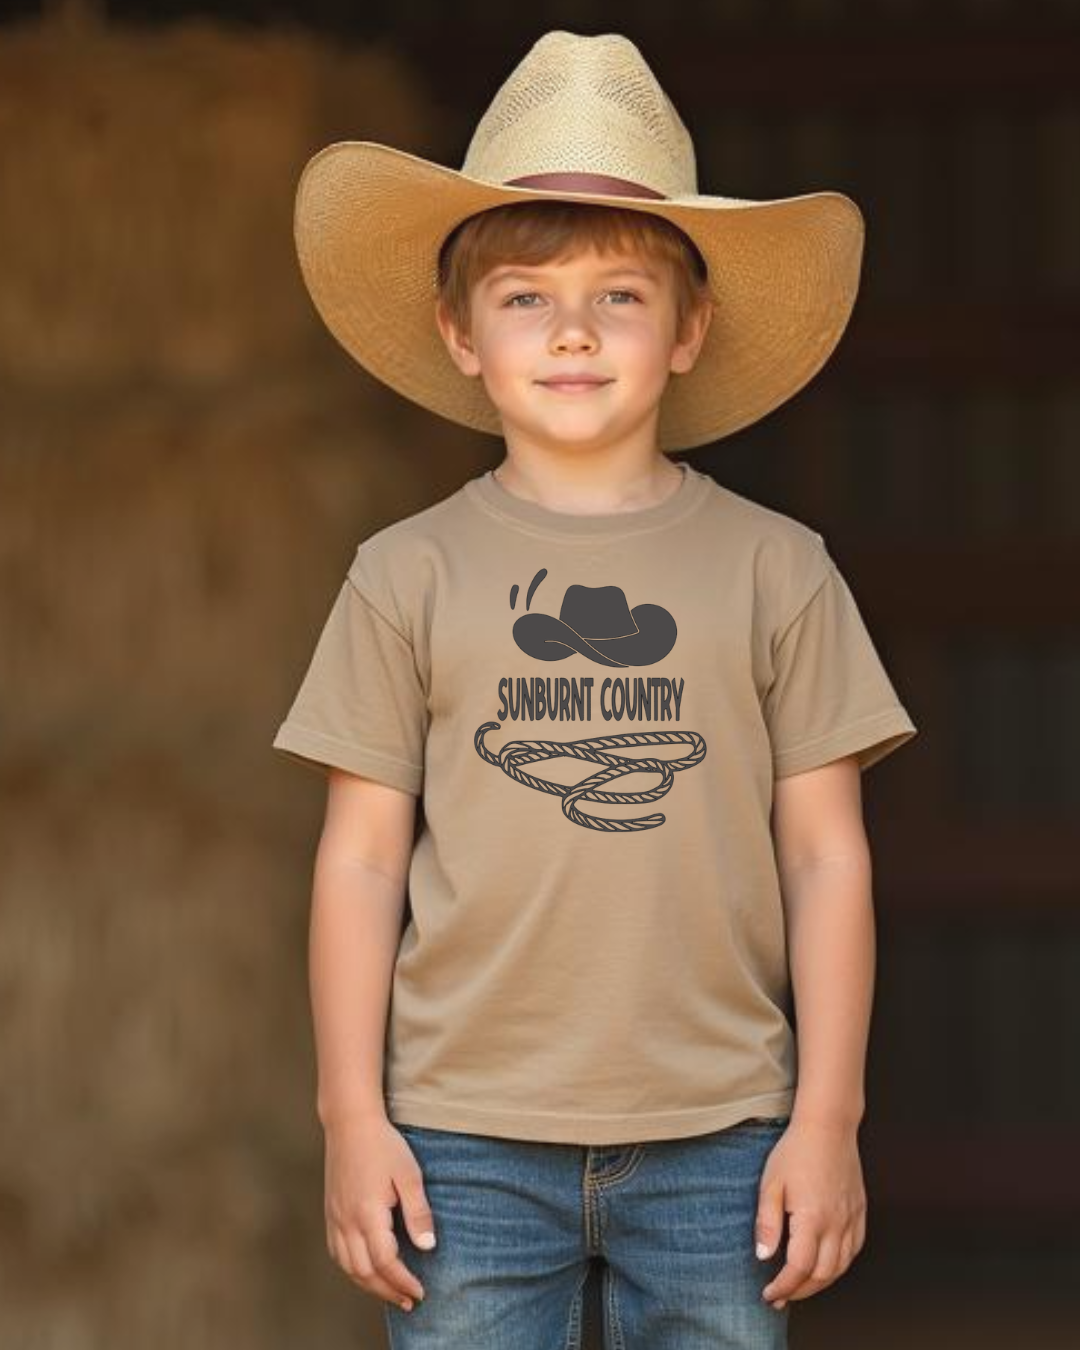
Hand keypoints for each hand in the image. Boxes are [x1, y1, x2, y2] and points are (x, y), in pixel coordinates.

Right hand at [323, 1113, 436, 1312]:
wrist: (350, 1123)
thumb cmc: (383, 1145)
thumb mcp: (409, 1174)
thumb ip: (418, 1212)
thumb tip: (427, 1247)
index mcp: (368, 1213)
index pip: (385, 1261)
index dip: (403, 1281)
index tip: (420, 1291)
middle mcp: (347, 1221)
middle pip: (364, 1272)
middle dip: (388, 1291)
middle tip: (409, 1301)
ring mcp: (335, 1218)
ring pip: (348, 1267)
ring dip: (369, 1285)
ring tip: (391, 1292)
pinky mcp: (330, 1213)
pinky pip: (337, 1254)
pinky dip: (352, 1270)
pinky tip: (366, 1271)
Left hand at [754, 1117, 866, 1309]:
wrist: (827, 1127)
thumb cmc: (796, 1151)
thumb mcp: (771, 1184)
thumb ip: (767, 1223)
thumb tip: (764, 1257)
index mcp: (812, 1218)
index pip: (799, 1268)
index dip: (783, 1286)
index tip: (770, 1294)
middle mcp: (836, 1223)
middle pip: (822, 1275)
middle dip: (800, 1291)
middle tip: (781, 1296)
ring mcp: (851, 1218)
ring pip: (840, 1267)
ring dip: (820, 1283)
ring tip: (800, 1286)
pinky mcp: (860, 1212)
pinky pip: (854, 1250)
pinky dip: (839, 1266)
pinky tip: (825, 1266)